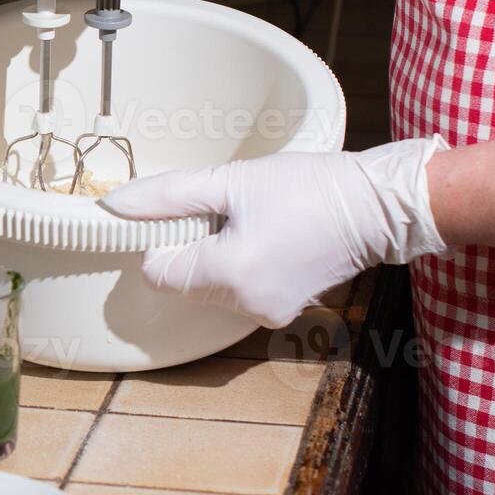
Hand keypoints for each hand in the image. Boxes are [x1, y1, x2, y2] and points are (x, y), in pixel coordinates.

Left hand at [99, 138, 449, 327]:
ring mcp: (267, 314)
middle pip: (182, 281)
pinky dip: (240, 268)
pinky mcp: (283, 311)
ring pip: (209, 288)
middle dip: (191, 247)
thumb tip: (115, 206)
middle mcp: (245, 305)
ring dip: (216, 257)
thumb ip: (167, 196)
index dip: (161, 240)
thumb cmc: (309, 186)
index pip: (156, 272)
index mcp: (229, 274)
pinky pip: (238, 292)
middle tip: (229, 213)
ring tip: (255, 224)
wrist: (379, 207)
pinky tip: (270, 239)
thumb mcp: (231, 180)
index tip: (187, 214)